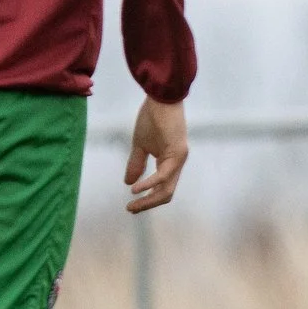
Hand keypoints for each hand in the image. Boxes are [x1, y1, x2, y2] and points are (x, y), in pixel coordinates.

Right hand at [126, 97, 189, 212]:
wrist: (161, 98)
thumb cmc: (152, 118)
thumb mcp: (140, 145)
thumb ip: (136, 164)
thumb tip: (128, 183)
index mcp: (169, 162)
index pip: (161, 188)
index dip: (147, 199)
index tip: (131, 207)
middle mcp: (177, 164)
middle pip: (166, 194)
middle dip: (148, 204)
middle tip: (131, 210)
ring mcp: (179, 159)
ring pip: (167, 189)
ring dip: (149, 200)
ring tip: (133, 205)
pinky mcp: (178, 153)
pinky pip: (164, 175)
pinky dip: (149, 184)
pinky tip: (135, 189)